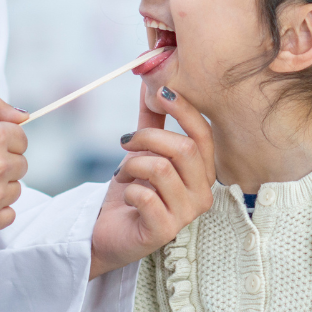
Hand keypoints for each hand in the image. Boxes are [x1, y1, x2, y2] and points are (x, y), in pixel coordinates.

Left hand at [89, 83, 215, 279]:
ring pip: (162, 169)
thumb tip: (150, 81)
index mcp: (202, 172)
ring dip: (132, 165)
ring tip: (122, 173)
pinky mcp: (164, 230)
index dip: (185, 111)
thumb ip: (151, 121)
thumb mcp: (143, 151)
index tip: (160, 93)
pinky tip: (127, 195)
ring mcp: (186, 215)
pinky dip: (129, 189)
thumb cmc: (132, 190)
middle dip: (148, 138)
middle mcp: (202, 194)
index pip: (203, 136)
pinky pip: (146, 196)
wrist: (108, 229)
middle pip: (183, 149)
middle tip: (125, 142)